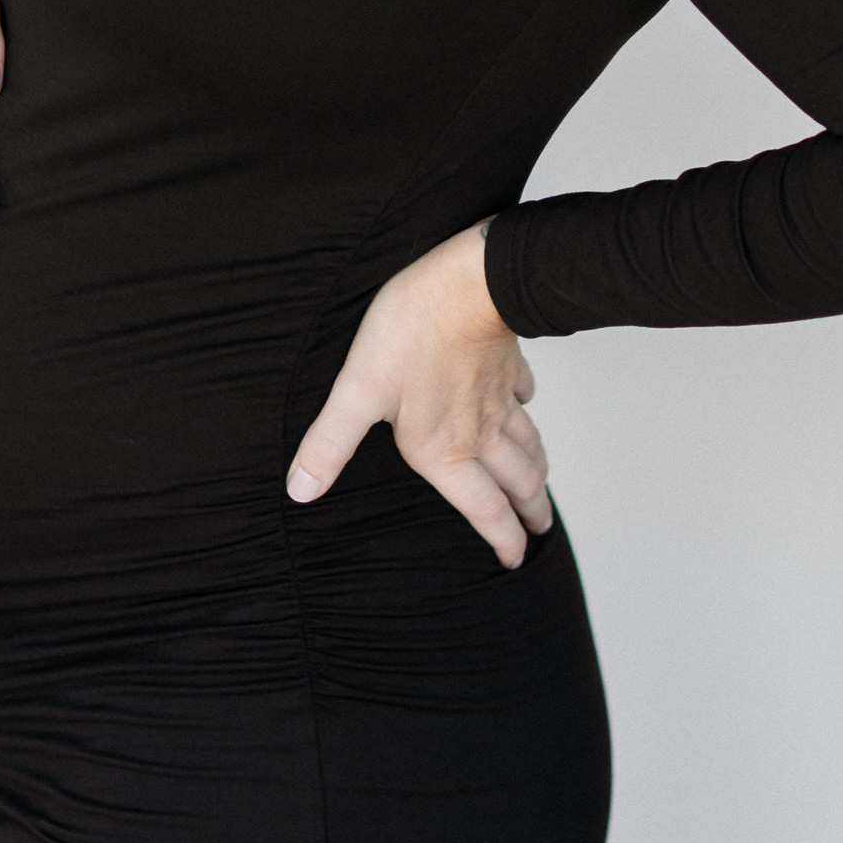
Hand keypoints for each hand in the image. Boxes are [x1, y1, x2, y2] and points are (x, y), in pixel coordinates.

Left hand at [286, 218, 552, 568]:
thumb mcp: (357, 392)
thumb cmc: (412, 333)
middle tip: (540, 532)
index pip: (484, 510)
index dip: (502, 540)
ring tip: (541, 487)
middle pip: (517, 484)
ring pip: (528, 445)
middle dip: (531, 513)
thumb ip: (330, 445)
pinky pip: (524, 395)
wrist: (467, 282)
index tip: (515, 560)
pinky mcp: (507, 364)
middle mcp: (480, 433)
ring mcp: (498, 399)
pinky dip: (527, 410)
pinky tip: (525, 406)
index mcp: (445, 450)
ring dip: (537, 472)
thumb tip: (302, 490)